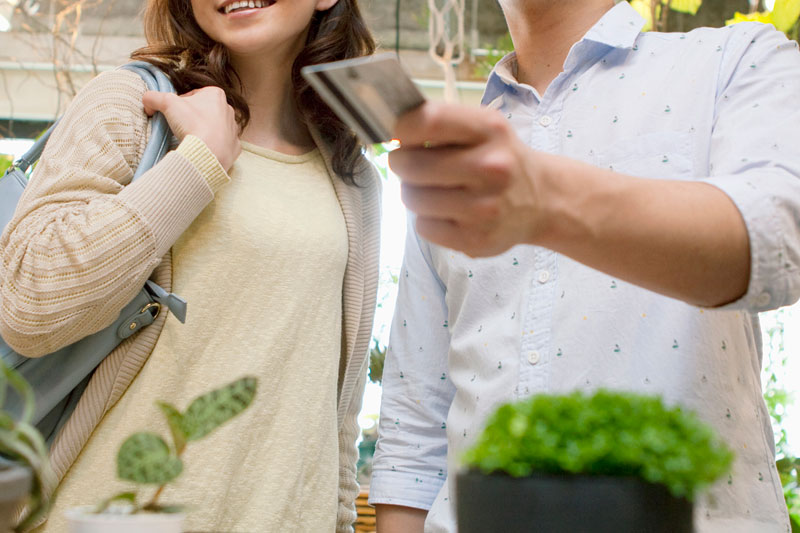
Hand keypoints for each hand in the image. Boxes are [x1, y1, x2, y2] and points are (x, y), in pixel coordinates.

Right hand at [143, 87, 240, 170]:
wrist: (209, 153)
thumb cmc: (193, 124)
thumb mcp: (167, 104)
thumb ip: (154, 97)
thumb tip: (147, 101)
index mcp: (215, 94)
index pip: (193, 95)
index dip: (179, 103)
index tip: (173, 114)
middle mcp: (228, 109)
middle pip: (204, 111)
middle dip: (191, 117)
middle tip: (180, 127)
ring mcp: (233, 129)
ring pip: (214, 127)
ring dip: (202, 131)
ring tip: (191, 138)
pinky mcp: (234, 146)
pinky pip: (222, 144)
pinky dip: (213, 146)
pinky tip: (203, 149)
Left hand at [391, 102, 553, 256]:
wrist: (542, 201)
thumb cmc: (500, 158)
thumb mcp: (482, 127)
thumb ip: (441, 123)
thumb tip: (392, 132)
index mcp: (489, 130)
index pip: (426, 121)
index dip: (401, 128)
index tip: (400, 136)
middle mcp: (490, 168)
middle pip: (410, 165)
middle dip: (402, 164)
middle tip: (413, 165)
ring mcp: (483, 208)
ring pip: (412, 198)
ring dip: (415, 193)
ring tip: (435, 190)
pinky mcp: (475, 240)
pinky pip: (423, 226)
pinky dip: (428, 219)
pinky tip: (449, 213)